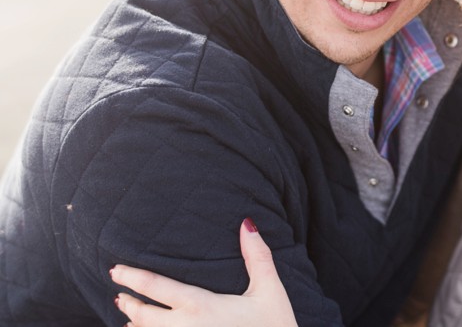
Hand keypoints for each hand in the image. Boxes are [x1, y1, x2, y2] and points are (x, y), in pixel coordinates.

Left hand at [111, 218, 297, 326]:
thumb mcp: (269, 290)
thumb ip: (257, 256)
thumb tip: (247, 223)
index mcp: (201, 307)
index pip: (156, 288)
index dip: (133, 277)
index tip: (115, 269)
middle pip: (143, 315)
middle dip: (129, 302)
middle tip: (119, 293)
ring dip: (135, 324)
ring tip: (128, 315)